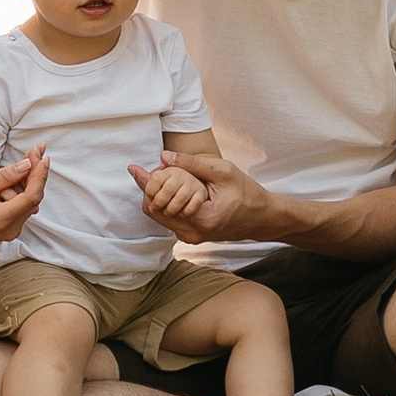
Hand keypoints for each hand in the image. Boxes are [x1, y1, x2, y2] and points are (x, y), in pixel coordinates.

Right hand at [0, 150, 47, 251]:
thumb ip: (5, 176)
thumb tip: (28, 165)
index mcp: (3, 220)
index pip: (32, 196)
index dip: (40, 175)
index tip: (43, 156)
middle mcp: (12, 229)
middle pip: (33, 198)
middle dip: (36, 173)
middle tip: (36, 150)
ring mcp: (11, 231)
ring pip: (29, 201)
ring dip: (29, 180)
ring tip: (29, 157)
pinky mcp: (8, 228)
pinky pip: (21, 206)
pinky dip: (22, 190)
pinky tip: (20, 174)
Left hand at [131, 152, 248, 237]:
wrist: (262, 217)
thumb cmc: (247, 192)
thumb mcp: (222, 171)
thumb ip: (192, 164)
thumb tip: (163, 156)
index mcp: (201, 219)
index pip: (159, 204)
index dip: (145, 184)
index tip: (134, 168)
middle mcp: (193, 234)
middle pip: (155, 212)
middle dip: (149, 190)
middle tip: (147, 171)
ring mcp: (192, 238)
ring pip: (161, 218)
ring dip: (157, 197)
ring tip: (160, 178)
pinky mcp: (192, 237)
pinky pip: (170, 220)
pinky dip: (166, 204)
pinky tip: (170, 190)